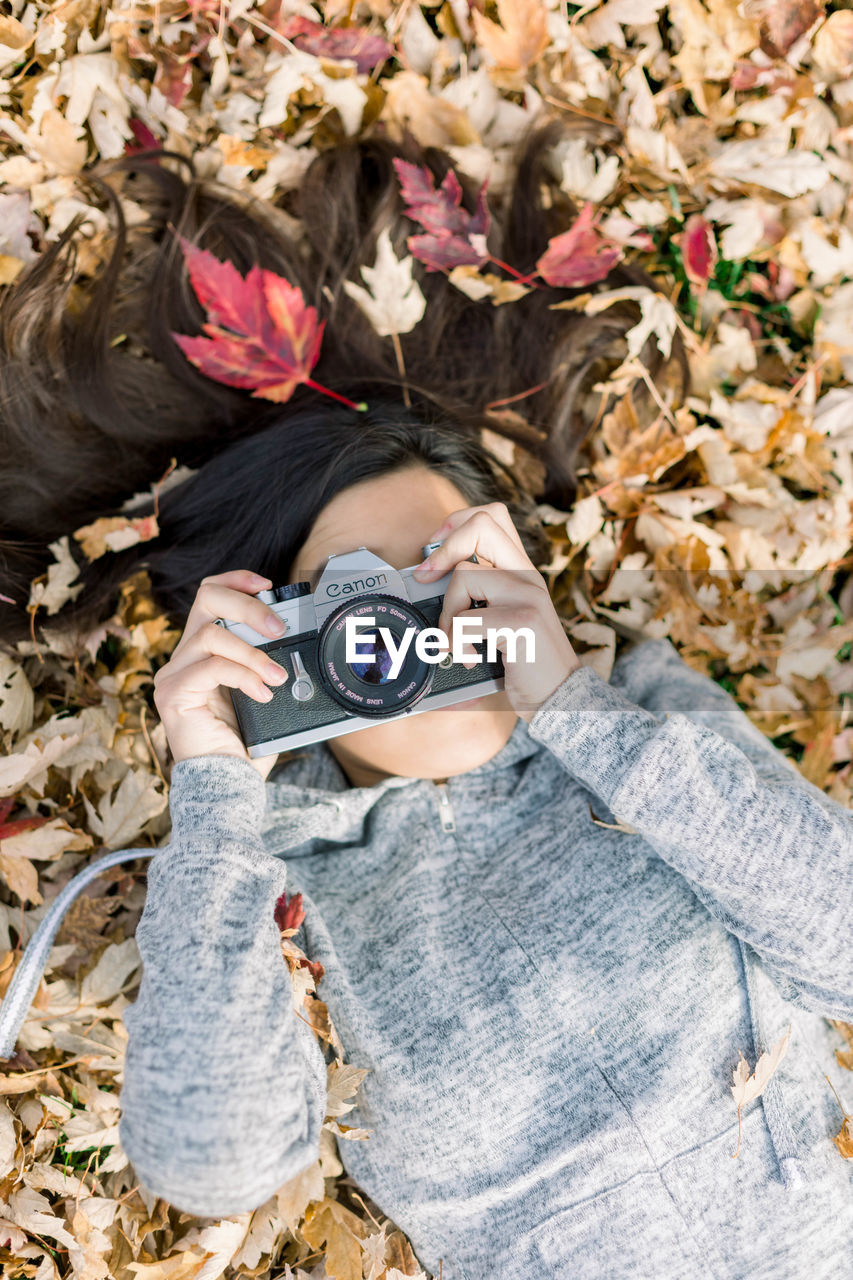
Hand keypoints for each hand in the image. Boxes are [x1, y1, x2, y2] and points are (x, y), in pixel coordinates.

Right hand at [152, 570, 288, 779]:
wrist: (230, 785)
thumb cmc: (247, 743)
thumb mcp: (263, 691)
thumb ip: (268, 661)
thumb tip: (301, 636)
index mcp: (202, 652)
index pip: (209, 597)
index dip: (236, 581)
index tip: (267, 584)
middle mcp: (182, 658)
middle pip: (205, 600)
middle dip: (248, 606)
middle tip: (279, 628)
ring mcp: (172, 676)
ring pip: (211, 635)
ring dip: (253, 652)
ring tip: (277, 676)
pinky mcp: (172, 695)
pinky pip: (211, 667)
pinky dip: (243, 675)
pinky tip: (262, 693)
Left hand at [412, 502, 581, 722]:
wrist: (561, 697)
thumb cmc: (525, 663)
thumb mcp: (502, 622)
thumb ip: (476, 601)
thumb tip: (422, 592)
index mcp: (522, 571)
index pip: (492, 516)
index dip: (457, 523)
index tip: (435, 553)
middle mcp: (528, 576)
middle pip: (482, 525)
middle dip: (444, 549)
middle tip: (428, 578)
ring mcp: (528, 595)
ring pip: (464, 575)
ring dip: (447, 612)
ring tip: (455, 640)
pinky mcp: (523, 621)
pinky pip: (467, 619)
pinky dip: (456, 642)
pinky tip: (467, 658)